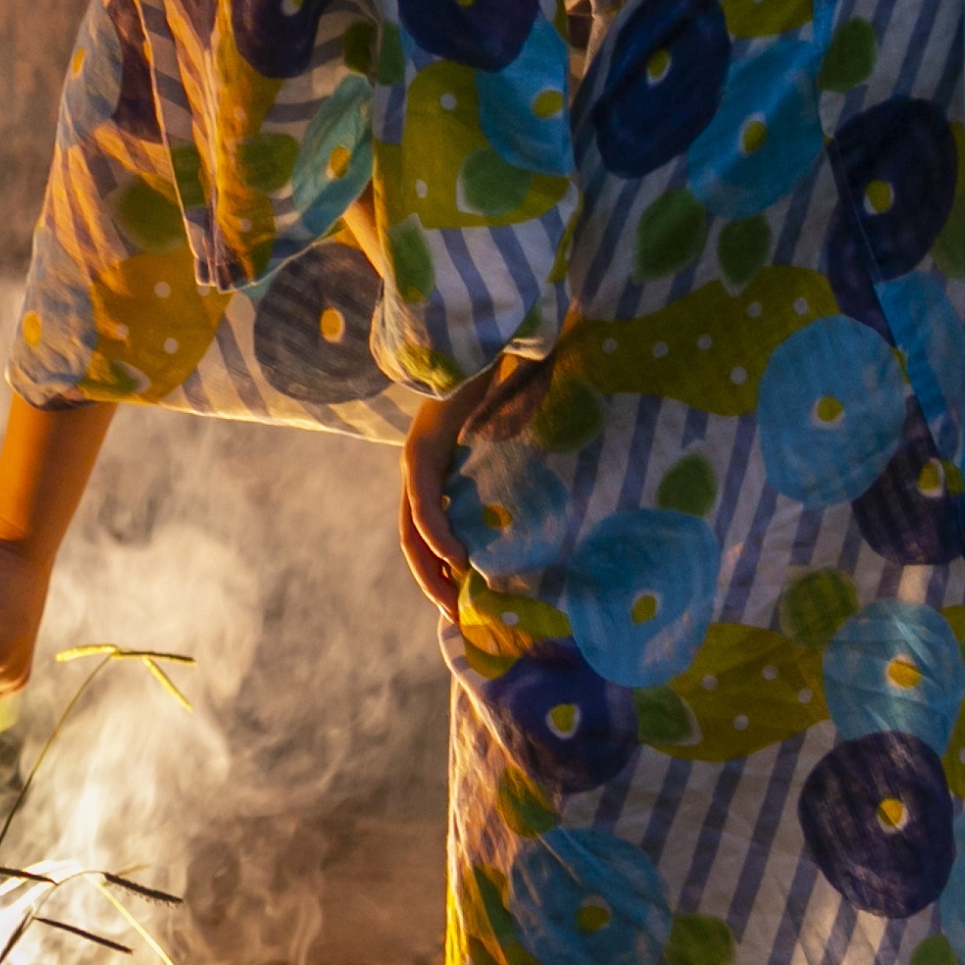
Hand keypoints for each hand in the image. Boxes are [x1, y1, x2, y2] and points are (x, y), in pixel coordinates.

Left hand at [401, 357, 539, 611]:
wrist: (486, 346)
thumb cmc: (506, 389)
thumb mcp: (507, 447)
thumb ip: (512, 478)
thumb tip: (551, 513)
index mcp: (437, 476)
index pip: (428, 535)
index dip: (440, 570)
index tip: (461, 602)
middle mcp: (418, 472)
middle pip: (414, 542)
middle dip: (431, 582)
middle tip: (453, 617)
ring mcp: (415, 461)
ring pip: (412, 531)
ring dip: (430, 568)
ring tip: (451, 598)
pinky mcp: (421, 450)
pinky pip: (424, 502)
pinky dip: (439, 533)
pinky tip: (456, 556)